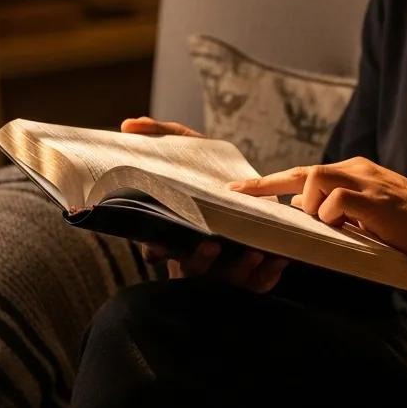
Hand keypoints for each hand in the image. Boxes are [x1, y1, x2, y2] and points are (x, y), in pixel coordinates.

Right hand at [121, 116, 288, 291]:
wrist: (251, 192)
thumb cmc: (212, 173)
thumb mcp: (189, 149)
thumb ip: (160, 134)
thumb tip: (128, 124)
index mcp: (175, 234)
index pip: (157, 250)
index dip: (155, 251)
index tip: (156, 248)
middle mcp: (197, 255)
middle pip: (192, 269)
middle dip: (199, 260)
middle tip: (211, 244)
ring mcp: (225, 267)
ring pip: (226, 279)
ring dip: (238, 269)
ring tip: (253, 252)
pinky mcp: (253, 274)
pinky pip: (258, 283)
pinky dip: (267, 275)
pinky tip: (278, 260)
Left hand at [228, 157, 406, 270]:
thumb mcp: (371, 217)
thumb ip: (340, 210)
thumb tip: (303, 208)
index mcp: (356, 173)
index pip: (306, 173)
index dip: (273, 183)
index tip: (244, 191)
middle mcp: (358, 170)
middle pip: (302, 170)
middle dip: (266, 184)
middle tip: (239, 195)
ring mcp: (368, 182)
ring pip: (316, 178)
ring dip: (309, 204)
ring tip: (322, 225)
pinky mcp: (376, 199)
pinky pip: (337, 200)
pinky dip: (330, 214)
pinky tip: (340, 227)